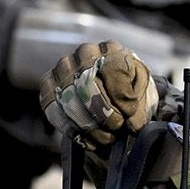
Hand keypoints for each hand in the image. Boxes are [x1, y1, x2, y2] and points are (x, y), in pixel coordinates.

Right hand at [39, 41, 157, 146]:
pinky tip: (91, 139)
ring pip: (70, 104)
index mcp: (111, 50)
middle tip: (117, 128)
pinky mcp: (48, 87)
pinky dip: (75, 132)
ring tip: (107, 136)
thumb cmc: (127, 87)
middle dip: (105, 115)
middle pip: (88, 88)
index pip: (114, 69)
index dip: (123, 97)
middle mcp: (83, 54)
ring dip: (91, 128)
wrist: (107, 87)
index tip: (130, 114)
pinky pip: (55, 113)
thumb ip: (140, 106)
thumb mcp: (141, 91)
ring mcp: (62, 70)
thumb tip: (133, 125)